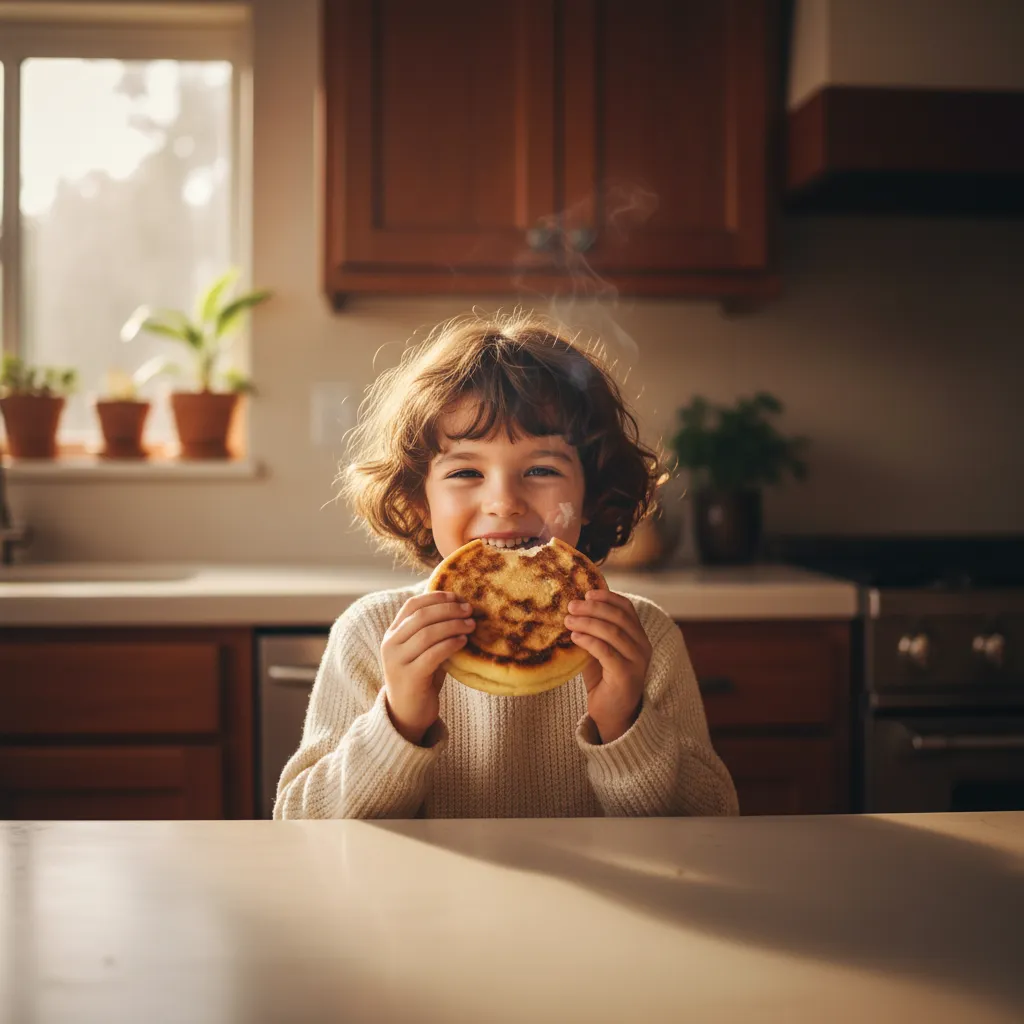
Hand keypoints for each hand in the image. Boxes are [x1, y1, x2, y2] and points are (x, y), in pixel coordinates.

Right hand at [381, 592, 475, 744]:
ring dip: (453, 625)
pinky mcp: (410, 677)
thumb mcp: (422, 650)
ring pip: (427, 634)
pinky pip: (433, 654)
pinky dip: (450, 644)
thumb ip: (431, 630)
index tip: (457, 596)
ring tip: (471, 625)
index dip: (436, 597)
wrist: (407, 713)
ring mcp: (398, 661)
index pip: (412, 605)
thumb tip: (460, 607)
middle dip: (449, 610)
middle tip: (469, 610)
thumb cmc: (420, 677)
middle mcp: (391, 644)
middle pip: (421, 617)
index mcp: (392, 633)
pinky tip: (463, 641)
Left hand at [565, 590, 651, 742]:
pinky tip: (574, 637)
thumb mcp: (598, 651)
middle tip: (571, 606)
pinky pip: (606, 651)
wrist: (612, 714)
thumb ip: (592, 633)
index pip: (627, 608)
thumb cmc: (603, 680)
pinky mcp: (626, 675)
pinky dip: (589, 641)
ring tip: (568, 620)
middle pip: (619, 617)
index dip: (608, 597)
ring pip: (612, 632)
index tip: (587, 592)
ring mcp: (637, 661)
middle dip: (593, 608)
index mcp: (638, 636)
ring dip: (587, 623)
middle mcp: (642, 646)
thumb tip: (571, 611)